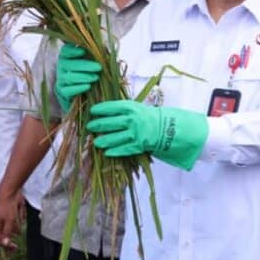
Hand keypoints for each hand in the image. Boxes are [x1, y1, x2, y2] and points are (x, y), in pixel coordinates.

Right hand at [0, 190, 25, 250]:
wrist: (11, 192)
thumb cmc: (7, 206)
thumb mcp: (9, 221)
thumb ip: (7, 233)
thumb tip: (5, 244)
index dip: (6, 245)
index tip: (13, 249)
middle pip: (4, 236)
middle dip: (10, 240)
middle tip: (16, 247)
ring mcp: (5, 220)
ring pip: (11, 229)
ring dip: (15, 228)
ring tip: (18, 225)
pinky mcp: (11, 215)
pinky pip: (16, 222)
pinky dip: (19, 219)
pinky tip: (20, 213)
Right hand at [56, 44, 100, 112]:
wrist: (80, 93)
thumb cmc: (88, 71)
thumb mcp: (91, 60)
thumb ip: (95, 54)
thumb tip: (104, 48)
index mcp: (67, 56)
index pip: (65, 51)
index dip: (72, 51)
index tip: (83, 51)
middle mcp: (61, 67)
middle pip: (69, 64)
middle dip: (85, 65)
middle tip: (99, 67)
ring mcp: (61, 80)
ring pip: (69, 77)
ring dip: (83, 77)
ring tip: (96, 77)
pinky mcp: (62, 92)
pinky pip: (68, 90)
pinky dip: (78, 88)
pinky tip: (88, 86)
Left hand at [86, 100, 207, 169]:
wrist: (169, 128)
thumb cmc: (151, 116)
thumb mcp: (138, 108)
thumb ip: (124, 110)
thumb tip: (106, 112)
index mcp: (132, 107)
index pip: (111, 107)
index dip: (100, 110)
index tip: (92, 111)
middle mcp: (132, 119)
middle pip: (109, 123)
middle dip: (97, 125)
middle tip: (90, 126)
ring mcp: (135, 133)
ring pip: (114, 138)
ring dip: (103, 140)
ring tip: (96, 142)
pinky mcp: (139, 145)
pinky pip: (123, 149)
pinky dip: (114, 151)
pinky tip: (107, 152)